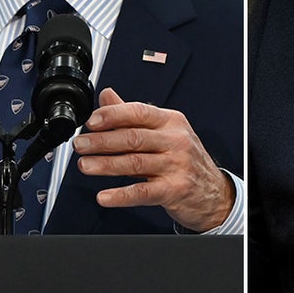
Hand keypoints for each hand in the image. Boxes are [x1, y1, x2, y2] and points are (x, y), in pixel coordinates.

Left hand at [71, 87, 233, 231]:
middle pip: (133, 138)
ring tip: (85, 165)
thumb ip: (132, 115)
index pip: (139, 112)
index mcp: (170, 121)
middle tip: (80, 144)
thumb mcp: (163, 131)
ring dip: (106, 165)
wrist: (213, 192)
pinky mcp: (175, 190)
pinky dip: (121, 195)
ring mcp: (176, 165)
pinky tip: (105, 196)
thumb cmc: (184, 159)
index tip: (91, 121)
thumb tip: (106, 96)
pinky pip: (143, 192)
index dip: (113, 115)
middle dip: (102, 141)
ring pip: (135, 163)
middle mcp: (175, 140)